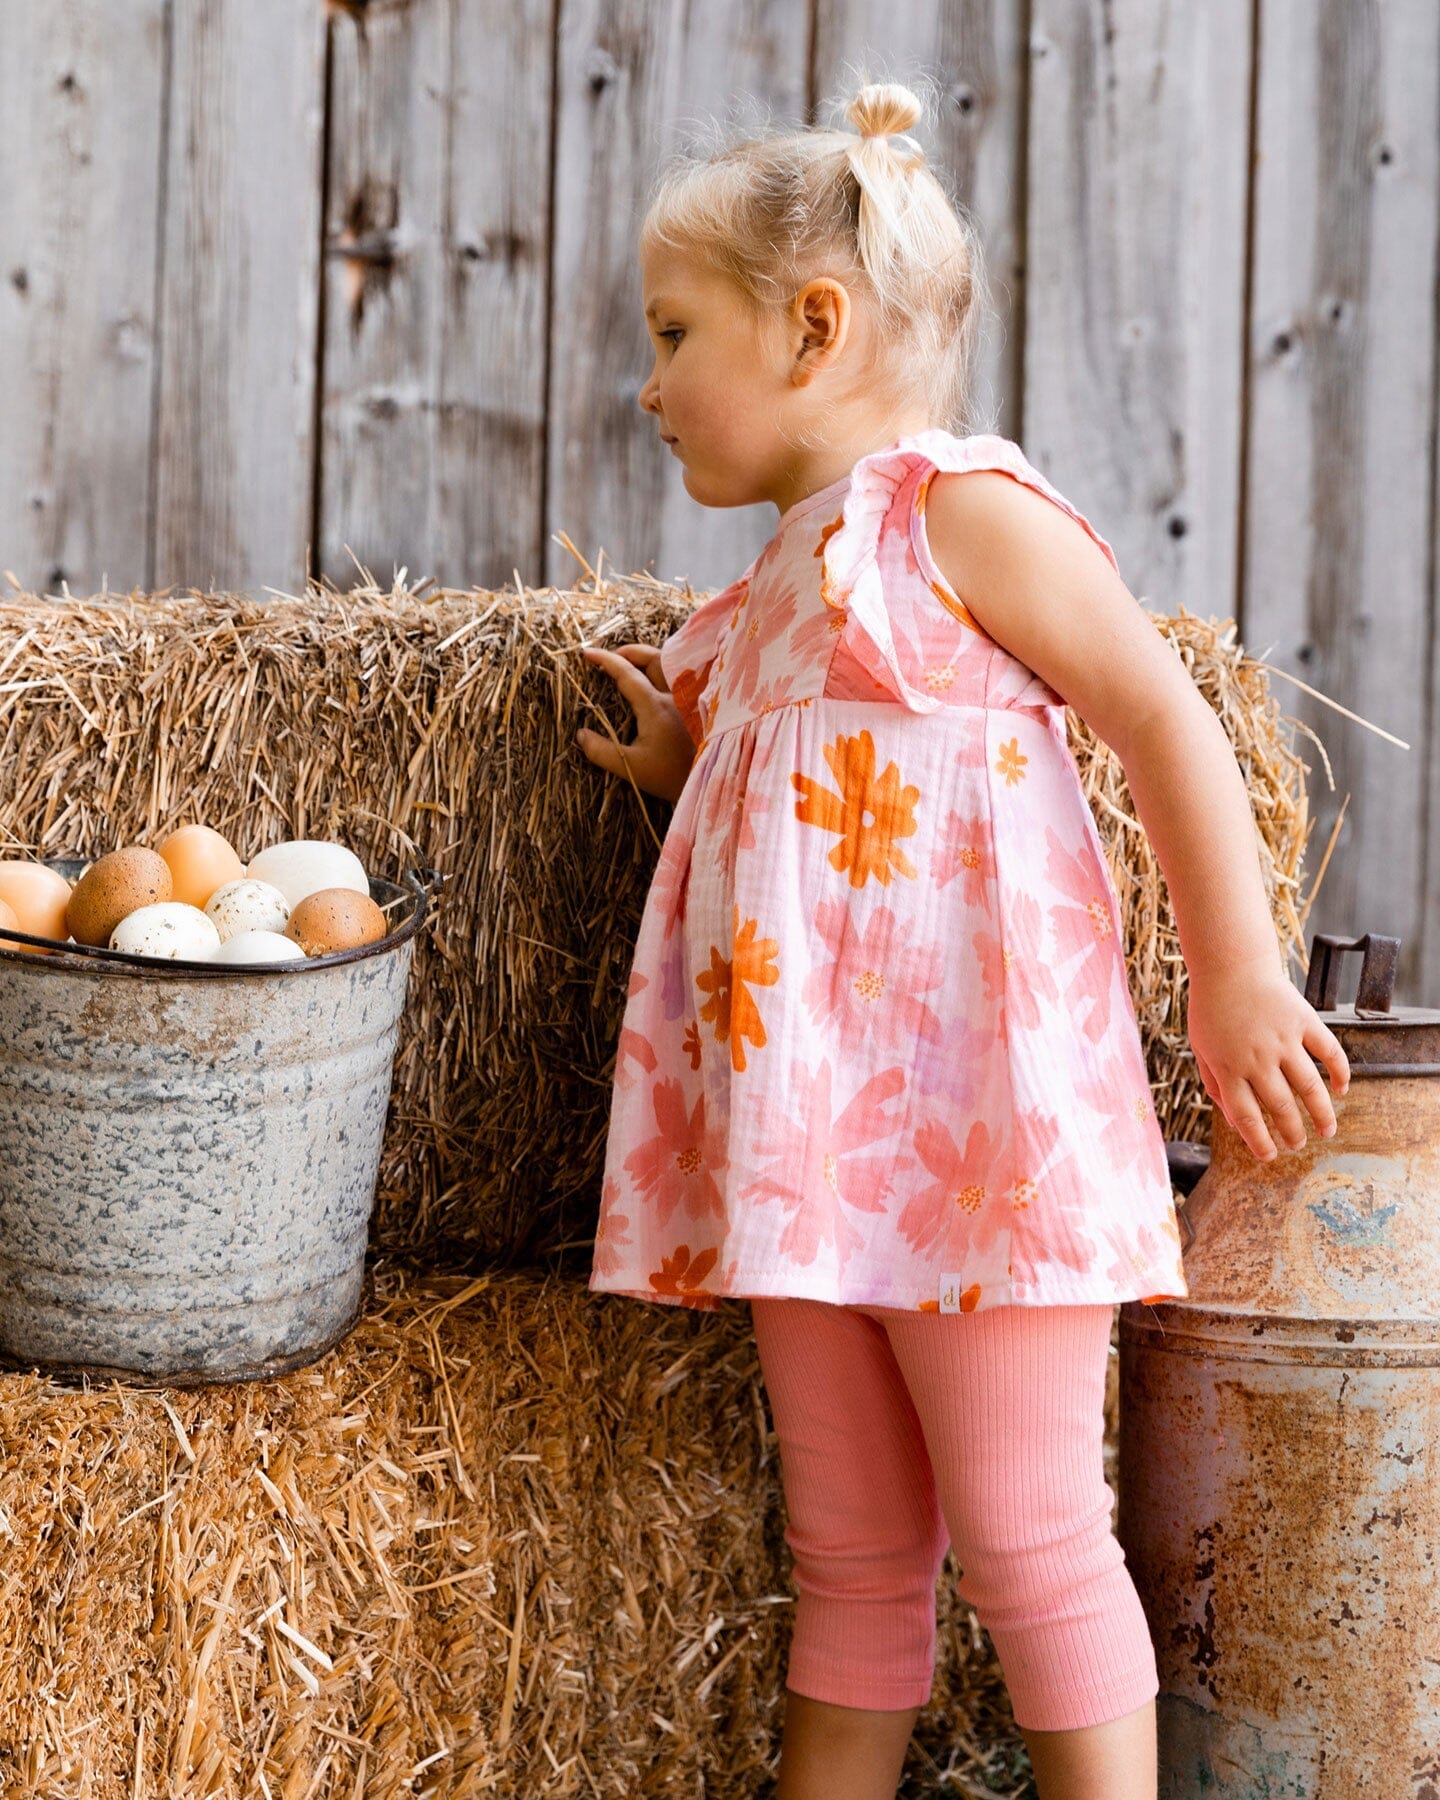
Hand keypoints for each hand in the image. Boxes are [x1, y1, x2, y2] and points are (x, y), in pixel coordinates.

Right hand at [575, 643, 695, 803]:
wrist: (706, 780)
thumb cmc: (670, 776)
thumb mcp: (631, 767)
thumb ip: (602, 752)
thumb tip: (580, 735)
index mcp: (655, 706)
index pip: (627, 673)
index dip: (606, 660)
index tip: (587, 654)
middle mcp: (673, 695)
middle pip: (652, 657)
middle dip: (628, 651)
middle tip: (610, 657)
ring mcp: (686, 697)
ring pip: (667, 663)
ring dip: (646, 658)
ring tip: (629, 664)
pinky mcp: (694, 704)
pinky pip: (675, 675)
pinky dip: (659, 669)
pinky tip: (650, 679)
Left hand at [1186, 962, 1350, 1160]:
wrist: (1229, 965)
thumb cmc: (1211, 1009)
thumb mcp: (1202, 1048)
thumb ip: (1215, 1084)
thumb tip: (1234, 1119)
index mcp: (1229, 1068)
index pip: (1247, 1118)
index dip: (1259, 1142)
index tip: (1270, 1156)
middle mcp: (1257, 1059)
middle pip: (1281, 1108)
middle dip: (1293, 1134)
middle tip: (1299, 1145)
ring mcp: (1283, 1040)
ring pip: (1310, 1088)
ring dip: (1322, 1115)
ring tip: (1327, 1131)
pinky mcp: (1304, 1022)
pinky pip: (1330, 1053)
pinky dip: (1340, 1074)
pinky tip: (1341, 1090)